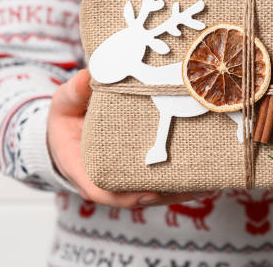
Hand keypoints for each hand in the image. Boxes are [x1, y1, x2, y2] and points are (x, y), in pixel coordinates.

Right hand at [47, 69, 197, 207]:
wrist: (69, 128)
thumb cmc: (67, 117)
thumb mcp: (64, 103)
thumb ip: (73, 94)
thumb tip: (85, 77)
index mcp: (82, 167)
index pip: (101, 189)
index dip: (125, 195)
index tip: (149, 193)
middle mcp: (105, 179)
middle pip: (137, 195)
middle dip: (166, 194)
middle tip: (193, 186)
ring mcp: (123, 179)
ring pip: (153, 193)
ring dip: (180, 191)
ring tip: (208, 183)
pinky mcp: (138, 173)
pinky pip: (160, 183)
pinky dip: (182, 182)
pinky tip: (206, 177)